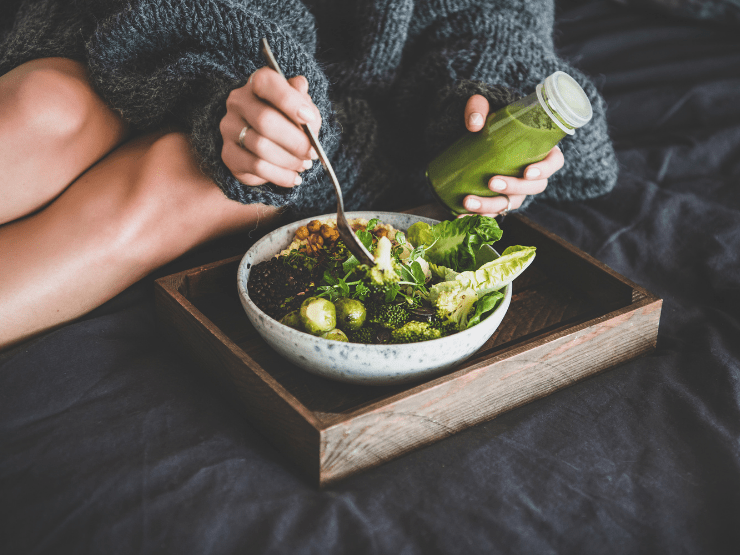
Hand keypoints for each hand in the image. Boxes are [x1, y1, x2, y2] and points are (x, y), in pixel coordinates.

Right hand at [220, 67, 321, 187]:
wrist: (262, 146)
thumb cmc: (286, 121)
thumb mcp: (299, 108)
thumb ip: (305, 106)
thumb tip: (308, 111)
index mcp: (257, 84)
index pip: (267, 83)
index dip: (289, 100)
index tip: (309, 118)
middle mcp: (238, 102)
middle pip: (265, 120)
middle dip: (295, 140)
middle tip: (312, 152)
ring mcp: (230, 128)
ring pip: (261, 147)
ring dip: (289, 160)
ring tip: (304, 164)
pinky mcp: (228, 154)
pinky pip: (256, 167)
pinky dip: (280, 175)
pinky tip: (294, 177)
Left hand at [459, 94, 564, 215]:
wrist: (466, 134)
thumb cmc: (486, 118)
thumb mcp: (482, 105)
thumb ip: (477, 107)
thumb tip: (474, 123)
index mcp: (539, 149)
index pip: (554, 162)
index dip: (545, 170)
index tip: (527, 172)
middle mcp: (530, 172)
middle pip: (533, 188)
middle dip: (513, 188)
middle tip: (492, 182)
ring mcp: (514, 188)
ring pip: (510, 203)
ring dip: (490, 206)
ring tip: (468, 201)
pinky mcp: (496, 197)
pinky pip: (492, 212)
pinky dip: (477, 216)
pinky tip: (461, 216)